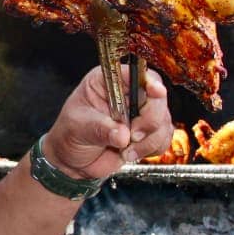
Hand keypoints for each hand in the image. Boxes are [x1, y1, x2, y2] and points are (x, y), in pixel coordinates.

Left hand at [40, 64, 172, 181]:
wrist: (71, 160)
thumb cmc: (69, 135)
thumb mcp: (77, 127)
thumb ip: (99, 129)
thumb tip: (122, 135)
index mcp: (108, 81)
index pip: (135, 74)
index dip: (149, 81)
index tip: (155, 92)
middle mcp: (127, 94)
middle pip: (157, 97)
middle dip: (150, 120)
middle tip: (133, 136)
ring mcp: (139, 113)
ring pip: (163, 120)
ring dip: (149, 140)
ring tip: (125, 150)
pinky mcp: (147, 133)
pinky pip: (163, 137)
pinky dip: (152, 148)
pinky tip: (130, 153)